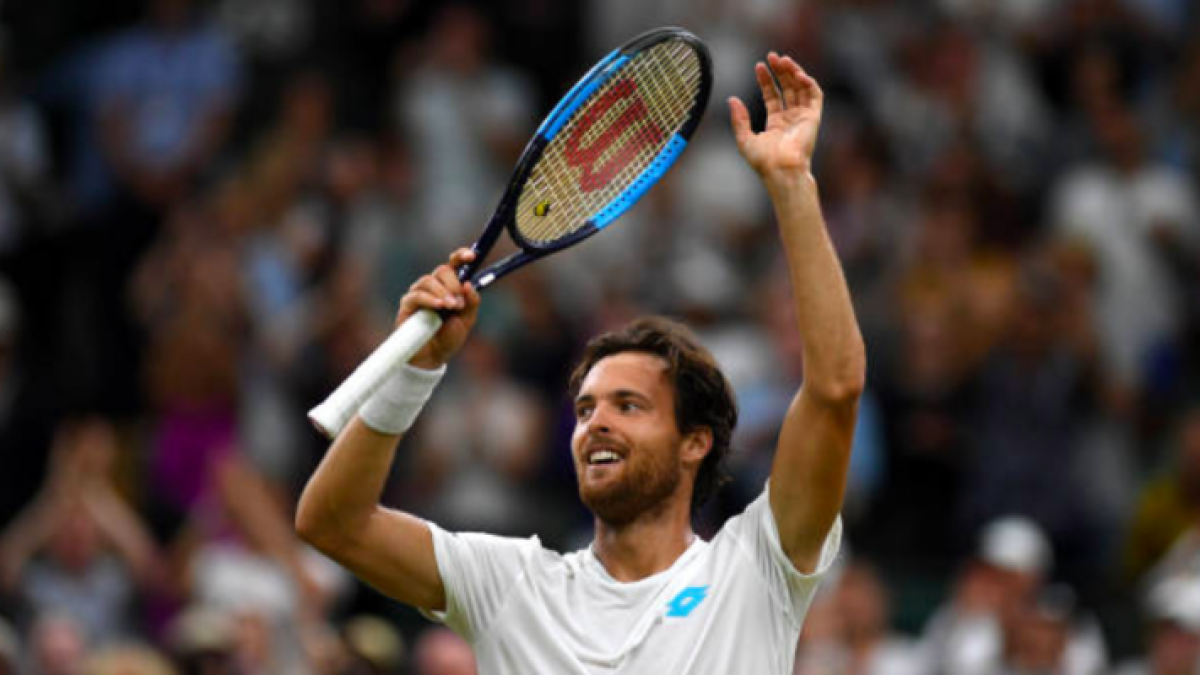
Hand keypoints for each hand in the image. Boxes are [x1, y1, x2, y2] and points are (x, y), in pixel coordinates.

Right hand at [400, 248, 481, 368]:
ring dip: (443, 292)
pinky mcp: (407, 305)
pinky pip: (416, 295)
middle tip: (459, 303)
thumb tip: (468, 284)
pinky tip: (439, 306)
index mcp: (450, 286)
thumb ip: (472, 303)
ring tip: (452, 307)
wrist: (433, 357)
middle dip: (453, 284)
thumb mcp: (467, 320)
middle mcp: (434, 286)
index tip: (472, 256)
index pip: (454, 264)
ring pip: (428, 280)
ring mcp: (419, 293)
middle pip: (442, 270)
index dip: (461, 256)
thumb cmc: (449, 336)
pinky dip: (430, 299)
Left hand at [729, 53, 823, 179]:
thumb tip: (731, 99)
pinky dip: (809, 83)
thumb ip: (739, 119)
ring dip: (794, 72)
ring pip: (801, 88)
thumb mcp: (745, 138)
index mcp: (776, 124)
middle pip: (787, 88)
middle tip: (772, 56)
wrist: (781, 170)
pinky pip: (815, 96)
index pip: (773, 96)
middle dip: (780, 71)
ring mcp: (803, 117)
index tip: (759, 66)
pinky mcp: (813, 118)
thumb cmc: (763, 161)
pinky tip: (798, 74)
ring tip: (783, 60)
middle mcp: (790, 119)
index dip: (766, 80)